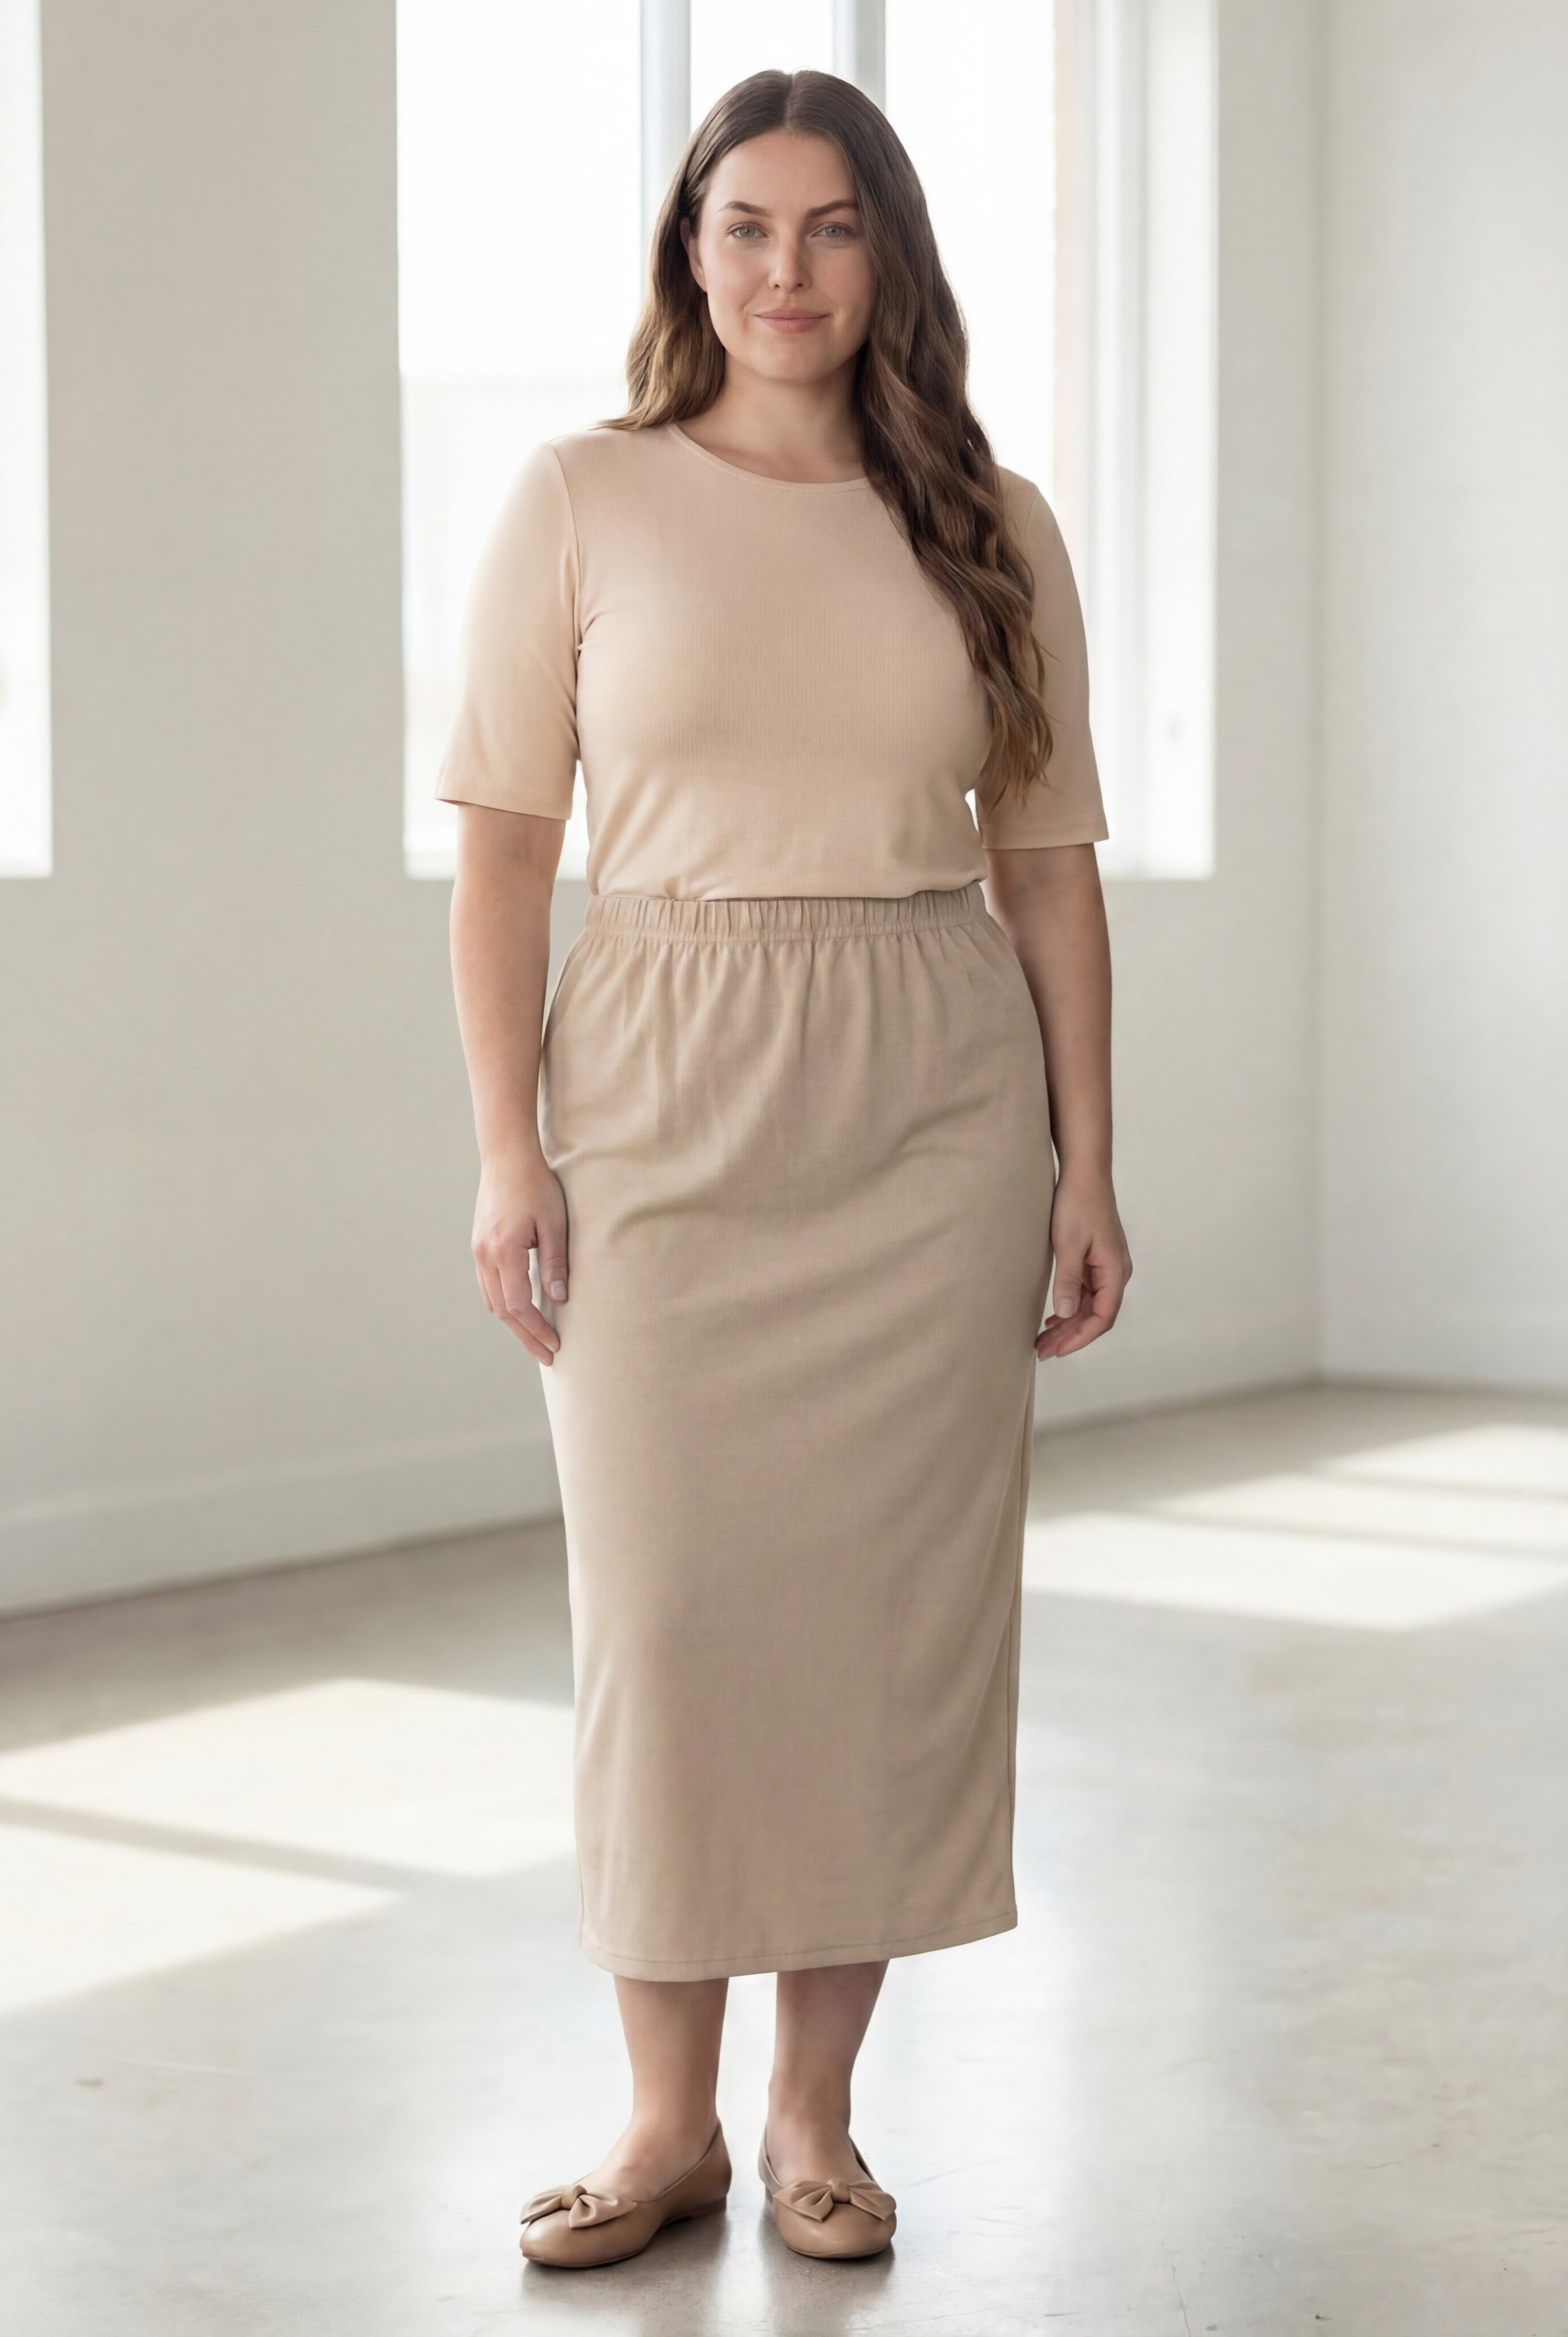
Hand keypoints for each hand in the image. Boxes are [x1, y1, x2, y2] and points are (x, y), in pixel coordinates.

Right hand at [471, 1152, 568, 1364]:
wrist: (506, 1156)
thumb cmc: (535, 1185)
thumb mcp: (554, 1223)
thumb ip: (554, 1263)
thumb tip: (559, 1298)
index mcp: (504, 1252)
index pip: (519, 1306)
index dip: (536, 1330)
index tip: (554, 1346)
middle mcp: (485, 1255)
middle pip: (502, 1310)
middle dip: (525, 1335)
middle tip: (546, 1354)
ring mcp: (478, 1251)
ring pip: (491, 1300)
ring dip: (512, 1321)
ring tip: (535, 1336)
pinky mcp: (478, 1245)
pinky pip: (487, 1284)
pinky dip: (503, 1302)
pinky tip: (519, 1308)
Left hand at [1036, 1167, 1131, 1360]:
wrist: (1084, 1173)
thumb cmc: (1077, 1204)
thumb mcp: (1068, 1244)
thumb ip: (1068, 1281)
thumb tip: (1066, 1314)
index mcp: (1115, 1272)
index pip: (1102, 1318)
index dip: (1080, 1338)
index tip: (1058, 1351)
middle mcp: (1115, 1273)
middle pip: (1095, 1316)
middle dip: (1069, 1336)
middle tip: (1042, 1352)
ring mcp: (1106, 1267)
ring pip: (1089, 1305)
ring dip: (1067, 1324)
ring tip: (1042, 1340)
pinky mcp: (1096, 1260)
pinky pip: (1086, 1292)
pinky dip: (1070, 1307)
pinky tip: (1052, 1317)